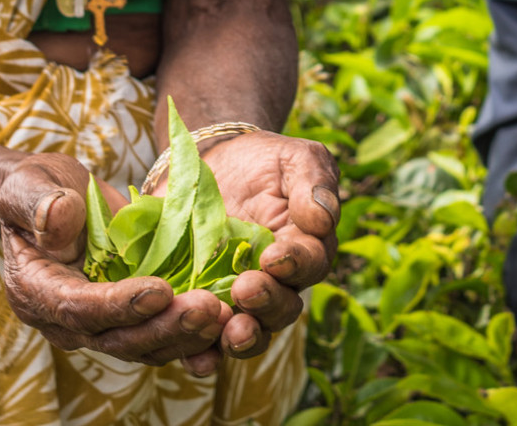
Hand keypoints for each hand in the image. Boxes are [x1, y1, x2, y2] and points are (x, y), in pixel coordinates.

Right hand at [0, 153, 233, 375]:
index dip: (119, 304)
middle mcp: (68, 322)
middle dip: (165, 327)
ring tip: (226, 315)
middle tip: (208, 309)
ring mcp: (102, 325)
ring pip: (147, 345)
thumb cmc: (36, 190)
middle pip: (118, 339)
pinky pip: (164, 336)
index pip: (77, 309)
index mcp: (36, 293)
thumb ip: (39, 202)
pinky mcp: (131, 319)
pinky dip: (195, 334)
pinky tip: (231, 320)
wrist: (51, 201)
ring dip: (188, 336)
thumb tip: (56, 218)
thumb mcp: (29, 184)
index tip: (160, 290)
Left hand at [171, 132, 339, 358]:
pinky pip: (206, 340)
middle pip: (282, 309)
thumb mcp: (294, 158)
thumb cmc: (263, 161)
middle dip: (266, 303)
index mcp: (306, 250)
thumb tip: (324, 218)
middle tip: (246, 289)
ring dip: (241, 339)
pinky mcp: (201, 306)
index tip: (274, 256)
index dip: (295, 263)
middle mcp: (278, 284)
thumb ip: (313, 182)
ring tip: (229, 332)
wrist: (212, 163)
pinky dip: (202, 354)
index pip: (310, 263)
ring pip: (250, 333)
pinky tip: (193, 358)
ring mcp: (238, 300)